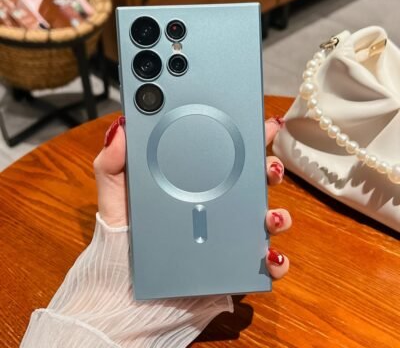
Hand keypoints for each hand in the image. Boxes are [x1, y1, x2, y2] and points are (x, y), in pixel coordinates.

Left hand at [93, 115, 290, 278]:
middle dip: (269, 171)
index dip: (246, 140)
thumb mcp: (115, 198)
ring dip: (278, 215)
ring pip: (264, 222)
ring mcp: (227, 239)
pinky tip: (269, 257)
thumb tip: (121, 128)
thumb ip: (113, 164)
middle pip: (252, 184)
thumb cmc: (123, 240)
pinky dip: (274, 262)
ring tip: (271, 216)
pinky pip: (262, 265)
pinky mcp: (231, 269)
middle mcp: (215, 209)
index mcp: (193, 186)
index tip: (260, 126)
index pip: (224, 157)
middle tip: (269, 167)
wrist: (124, 294)